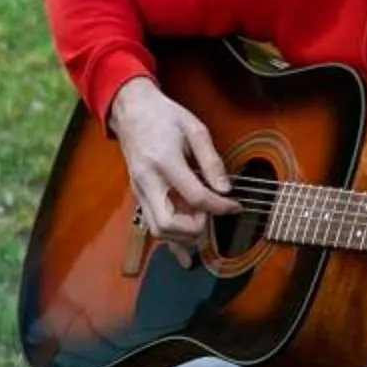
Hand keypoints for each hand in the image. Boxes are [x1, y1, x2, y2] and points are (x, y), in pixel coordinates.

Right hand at [108, 77, 237, 244]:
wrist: (132, 111)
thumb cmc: (164, 117)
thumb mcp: (195, 129)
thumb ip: (212, 160)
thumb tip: (226, 189)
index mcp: (164, 162)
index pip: (195, 197)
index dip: (220, 206)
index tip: (235, 205)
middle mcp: (147, 181)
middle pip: (168, 224)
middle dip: (196, 227)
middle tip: (212, 214)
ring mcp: (139, 192)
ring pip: (158, 231)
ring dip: (184, 235)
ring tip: (202, 221)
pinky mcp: (138, 196)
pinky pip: (153, 227)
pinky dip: (171, 241)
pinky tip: (186, 255)